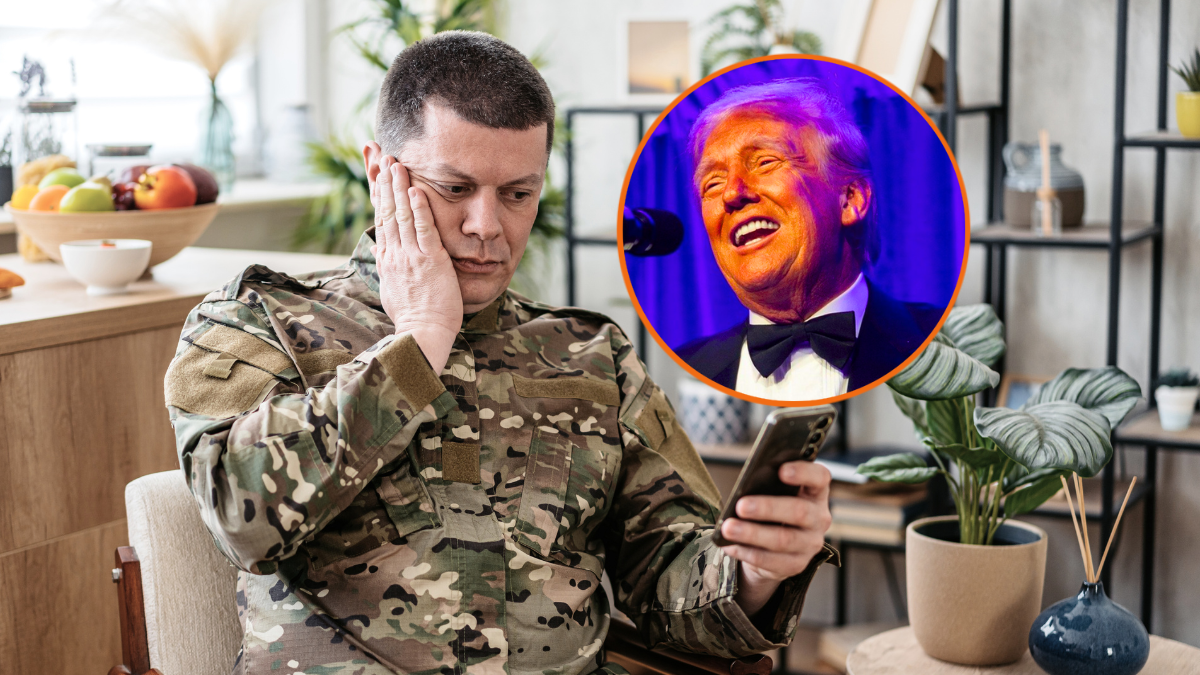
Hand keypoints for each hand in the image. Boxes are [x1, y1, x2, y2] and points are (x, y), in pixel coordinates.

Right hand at [370, 155, 459, 373]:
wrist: (422, 333)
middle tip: (382, 155)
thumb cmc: (412, 316)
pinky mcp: (429, 261)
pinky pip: (423, 230)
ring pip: (402, 215)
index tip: (377, 172)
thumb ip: (387, 268)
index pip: (382, 219)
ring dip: (399, 187)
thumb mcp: (392, 290)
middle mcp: (394, 254)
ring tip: (397, 163)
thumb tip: (380, 254)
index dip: (379, 194)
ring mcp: (410, 256)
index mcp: (387, 260)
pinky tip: (415, 190)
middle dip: (385, 181)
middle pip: (387, 211)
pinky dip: (419, 209)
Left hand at [720, 460, 831, 616]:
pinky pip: (772, 561)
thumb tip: (744, 488)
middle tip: (741, 506)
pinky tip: (730, 545)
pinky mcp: (797, 564)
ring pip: (783, 539)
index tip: (782, 470)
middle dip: (767, 508)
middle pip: (799, 511)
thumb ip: (767, 486)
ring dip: (752, 534)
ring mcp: (810, 544)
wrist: (774, 545)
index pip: (820, 478)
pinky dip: (747, 552)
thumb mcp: (774, 494)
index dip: (804, 472)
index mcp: (815, 492)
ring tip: (729, 527)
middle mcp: (818, 518)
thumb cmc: (772, 509)